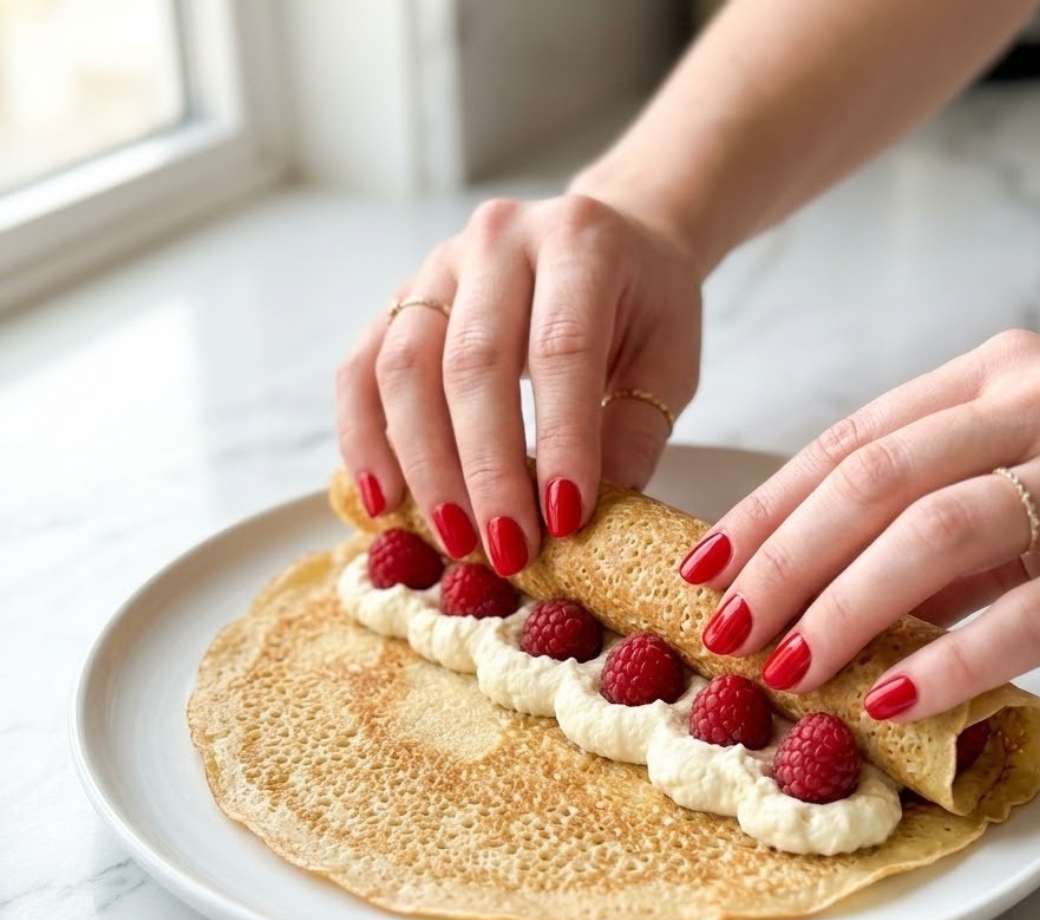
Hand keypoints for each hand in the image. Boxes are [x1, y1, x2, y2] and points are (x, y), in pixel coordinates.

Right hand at [335, 193, 701, 574]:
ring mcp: (437, 266)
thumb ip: (635, 434)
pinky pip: (360, 371)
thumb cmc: (643, 306)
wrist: (605, 238)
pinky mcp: (397, 300)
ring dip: (425, 466)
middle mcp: (498, 240)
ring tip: (454, 540)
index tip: (563, 519)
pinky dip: (364, 440)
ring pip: (405, 369)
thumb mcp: (667, 362)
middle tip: (505, 549)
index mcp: (580, 241)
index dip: (561, 439)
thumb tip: (589, 522)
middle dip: (487, 470)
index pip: (562, 348)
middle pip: (473, 362)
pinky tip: (385, 501)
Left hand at [680, 330, 1039, 718]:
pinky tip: (894, 701)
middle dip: (788, 562)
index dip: (767, 509)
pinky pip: (1033, 613)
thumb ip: (920, 513)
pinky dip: (952, 662)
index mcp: (997, 375)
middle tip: (730, 629)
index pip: (852, 440)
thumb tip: (796, 587)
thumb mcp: (1016, 473)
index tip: (704, 567)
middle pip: (880, 480)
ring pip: (942, 534)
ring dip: (848, 610)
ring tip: (789, 670)